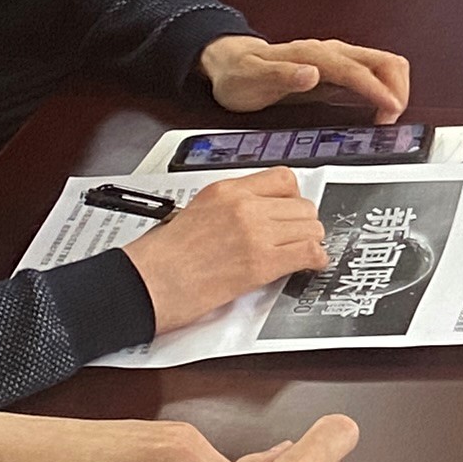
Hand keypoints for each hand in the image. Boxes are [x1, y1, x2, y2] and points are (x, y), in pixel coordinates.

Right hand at [124, 172, 328, 334]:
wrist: (147, 282)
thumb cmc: (163, 257)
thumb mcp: (197, 212)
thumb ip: (231, 208)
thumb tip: (260, 216)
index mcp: (227, 190)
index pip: (284, 178)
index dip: (294, 198)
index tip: (291, 211)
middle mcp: (244, 206)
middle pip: (302, 205)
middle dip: (303, 224)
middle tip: (296, 238)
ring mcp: (255, 232)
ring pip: (311, 227)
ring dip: (310, 241)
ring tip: (300, 253)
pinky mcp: (261, 262)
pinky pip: (309, 252)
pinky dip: (315, 259)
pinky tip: (309, 265)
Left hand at [199, 33, 410, 120]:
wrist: (230, 62)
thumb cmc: (240, 73)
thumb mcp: (252, 78)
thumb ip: (282, 75)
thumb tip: (311, 73)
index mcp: (313, 54)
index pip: (357, 70)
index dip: (377, 90)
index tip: (389, 110)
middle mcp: (330, 52)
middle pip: (383, 61)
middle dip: (397, 88)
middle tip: (391, 119)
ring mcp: (338, 59)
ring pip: (384, 64)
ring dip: (395, 88)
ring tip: (388, 116)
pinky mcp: (339, 69)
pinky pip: (375, 73)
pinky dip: (386, 88)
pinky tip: (380, 108)